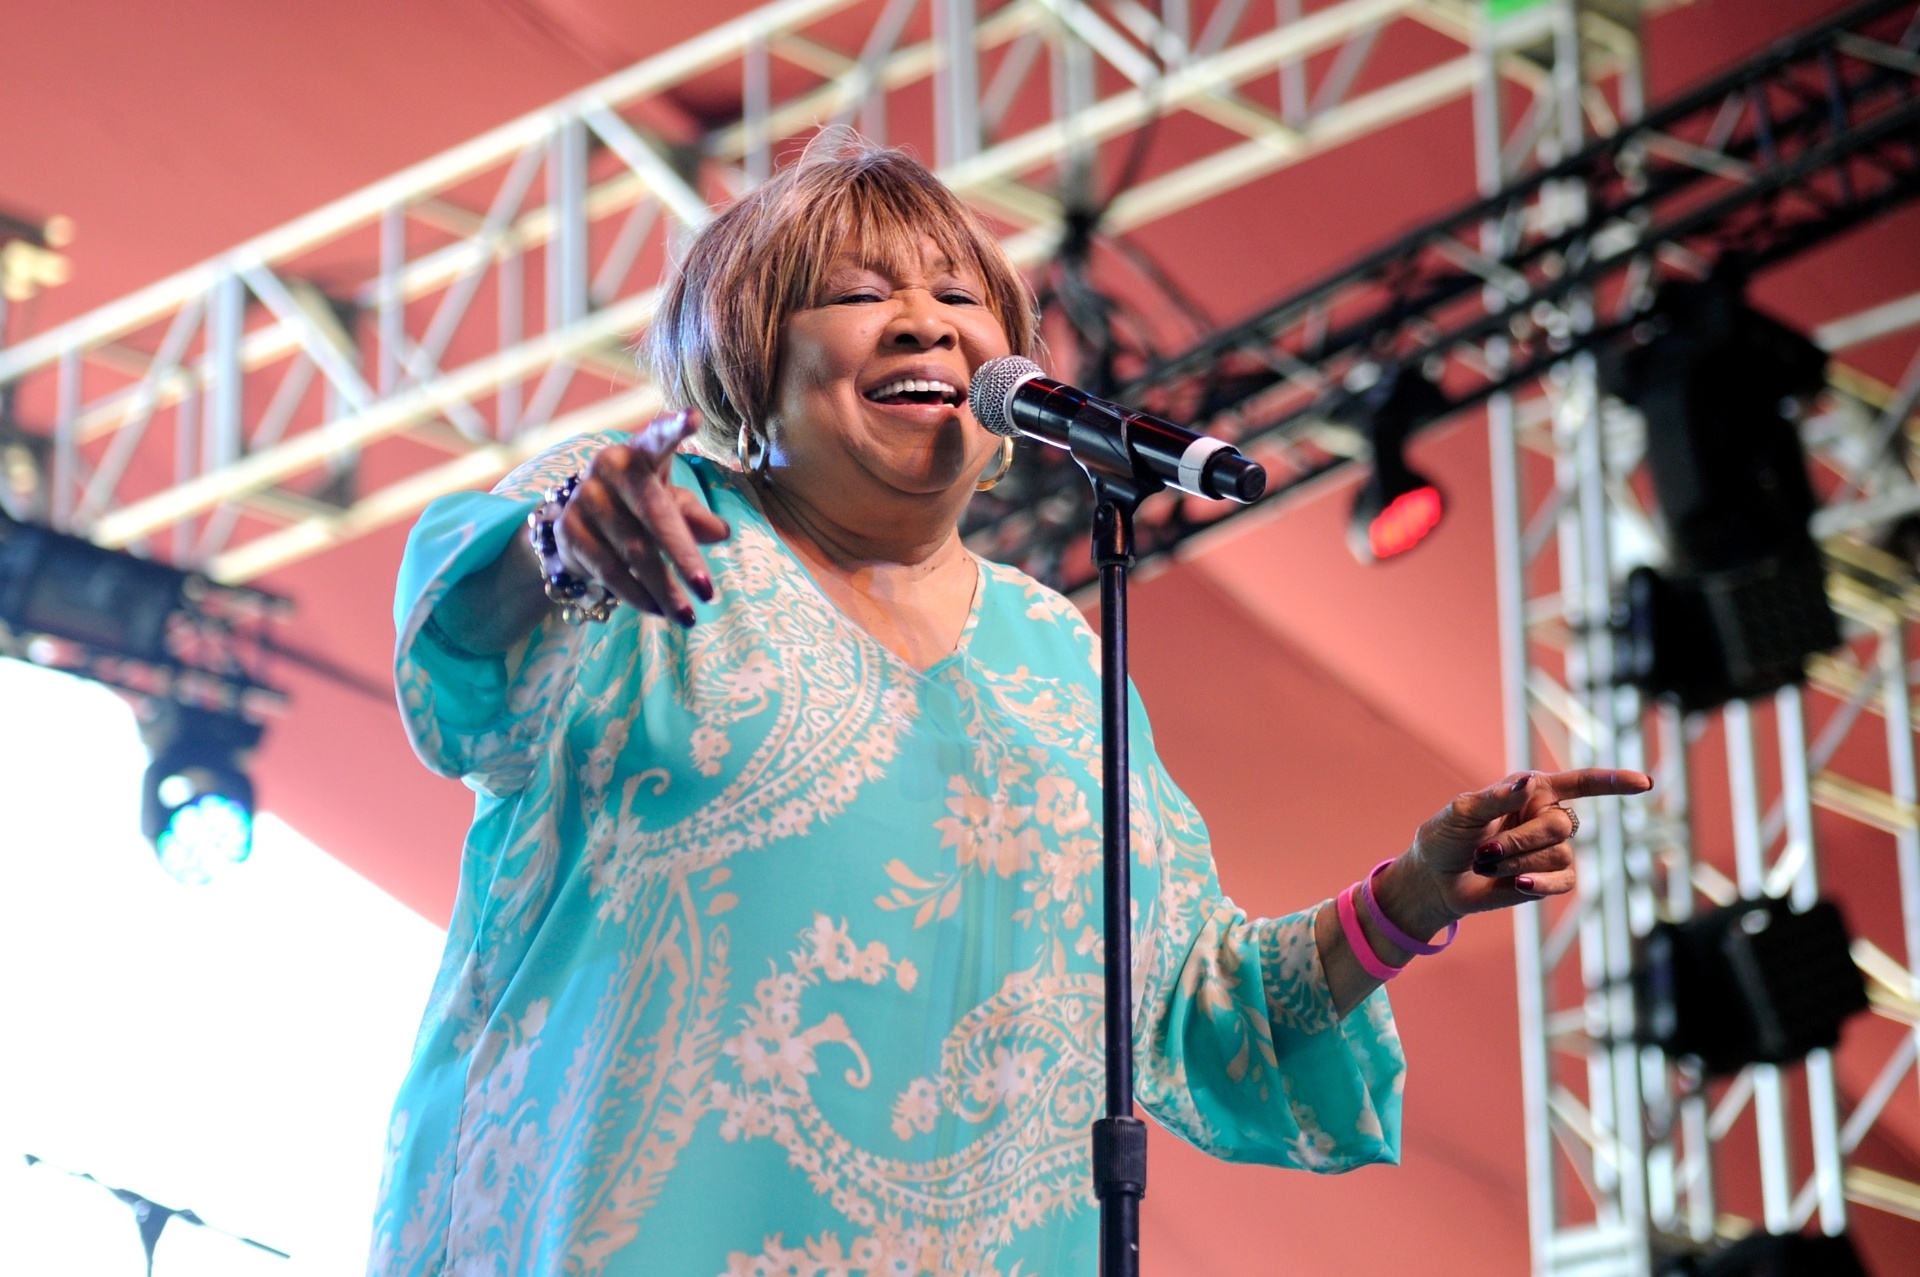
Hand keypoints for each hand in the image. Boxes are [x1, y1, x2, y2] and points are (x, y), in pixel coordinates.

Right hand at [555, 409, 732, 625]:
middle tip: (707, 592)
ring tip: (688, 617)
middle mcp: (608, 467)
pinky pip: (608, 570)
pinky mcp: (568, 529)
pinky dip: (637, 595)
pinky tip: (658, 611)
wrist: (580, 522)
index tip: (693, 418)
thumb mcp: (670, 504)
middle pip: (654, 514)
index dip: (674, 427)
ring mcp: (584, 498)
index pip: (658, 437)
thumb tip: (722, 533)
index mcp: (640, 452)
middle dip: (683, 556)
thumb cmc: (640, 506)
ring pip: (632, 551)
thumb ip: (694, 515)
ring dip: (663, 589)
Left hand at [1376, 769, 1654, 938]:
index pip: (1581, 782)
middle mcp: (1547, 816)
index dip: (1613, 781)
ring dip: (1518, 861)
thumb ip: (1495, 798)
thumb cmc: (1445, 837)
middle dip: (1521, 840)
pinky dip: (1541, 883)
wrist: (1436, 880)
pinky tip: (1520, 883)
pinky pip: (1564, 881)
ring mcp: (1552, 850)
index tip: (1645, 782)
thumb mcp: (1461, 812)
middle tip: (1485, 849)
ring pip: (1559, 854)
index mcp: (1531, 790)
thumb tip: (1528, 782)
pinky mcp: (1549, 879)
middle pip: (1561, 825)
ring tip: (1487, 863)